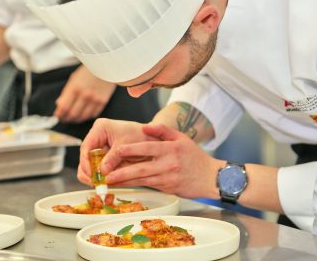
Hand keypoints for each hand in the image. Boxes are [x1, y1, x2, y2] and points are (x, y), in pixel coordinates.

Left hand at [54, 65, 115, 122]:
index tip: (58, 116)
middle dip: (67, 118)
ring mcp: (95, 99)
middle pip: (73, 114)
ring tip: (74, 118)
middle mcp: (84, 95)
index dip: (59, 114)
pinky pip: (93, 114)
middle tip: (65, 119)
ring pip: (83, 116)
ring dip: (77, 119)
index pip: (64, 107)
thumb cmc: (88, 72)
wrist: (105, 66)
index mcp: (75, 88)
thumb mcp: (73, 79)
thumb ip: (66, 93)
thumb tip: (59, 105)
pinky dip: (87, 116)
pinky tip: (84, 114)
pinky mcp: (103, 101)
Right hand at [77, 118, 159, 185]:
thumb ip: (114, 157)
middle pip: (85, 157)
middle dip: (88, 172)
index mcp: (100, 128)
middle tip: (94, 183)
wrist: (153, 138)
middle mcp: (97, 138)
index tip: (91, 174)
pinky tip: (104, 184)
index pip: (87, 146)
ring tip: (99, 186)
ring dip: (92, 176)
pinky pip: (98, 169)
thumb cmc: (141, 135)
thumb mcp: (127, 145)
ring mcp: (100, 148)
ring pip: (89, 165)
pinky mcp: (104, 158)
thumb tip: (102, 171)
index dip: (86, 161)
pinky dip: (100, 177)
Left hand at [104, 124, 223, 198]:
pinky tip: (124, 185)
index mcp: (171, 149)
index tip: (116, 150)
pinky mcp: (167, 188)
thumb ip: (163, 131)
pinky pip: (148, 186)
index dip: (131, 149)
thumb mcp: (182, 138)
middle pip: (141, 168)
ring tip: (110, 181)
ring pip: (142, 180)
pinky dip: (135, 185)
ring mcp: (167, 178)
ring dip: (125, 181)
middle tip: (107, 173)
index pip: (148, 148)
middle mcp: (168, 164)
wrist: (210, 178)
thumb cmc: (195, 157)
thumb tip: (145, 127)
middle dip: (122, 172)